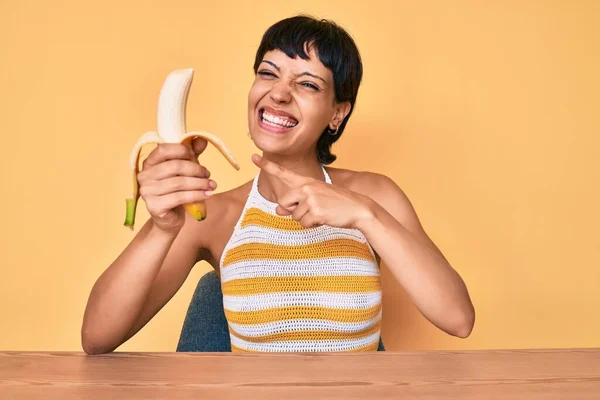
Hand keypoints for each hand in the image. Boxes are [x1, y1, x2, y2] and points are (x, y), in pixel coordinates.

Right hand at [137, 138, 216, 233]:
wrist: (169, 219)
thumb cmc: (176, 191)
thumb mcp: (184, 171)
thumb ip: (191, 155)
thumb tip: (202, 140)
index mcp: (149, 163)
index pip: (163, 149)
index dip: (182, 150)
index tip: (195, 156)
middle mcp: (144, 176)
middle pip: (174, 166)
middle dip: (196, 169)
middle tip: (207, 174)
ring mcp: (147, 192)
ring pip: (179, 183)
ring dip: (199, 183)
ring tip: (211, 185)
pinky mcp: (154, 207)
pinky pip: (179, 197)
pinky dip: (197, 195)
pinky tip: (207, 195)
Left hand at [252, 154, 373, 228]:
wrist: (358, 208)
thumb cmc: (336, 204)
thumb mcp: (315, 199)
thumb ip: (295, 203)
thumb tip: (278, 210)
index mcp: (306, 181)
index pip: (283, 172)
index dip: (267, 166)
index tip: (253, 157)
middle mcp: (306, 187)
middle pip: (284, 202)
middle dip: (294, 210)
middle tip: (311, 209)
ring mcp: (311, 198)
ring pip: (294, 216)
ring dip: (306, 220)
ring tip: (321, 213)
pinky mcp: (316, 211)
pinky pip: (304, 224)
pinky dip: (313, 225)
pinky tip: (324, 219)